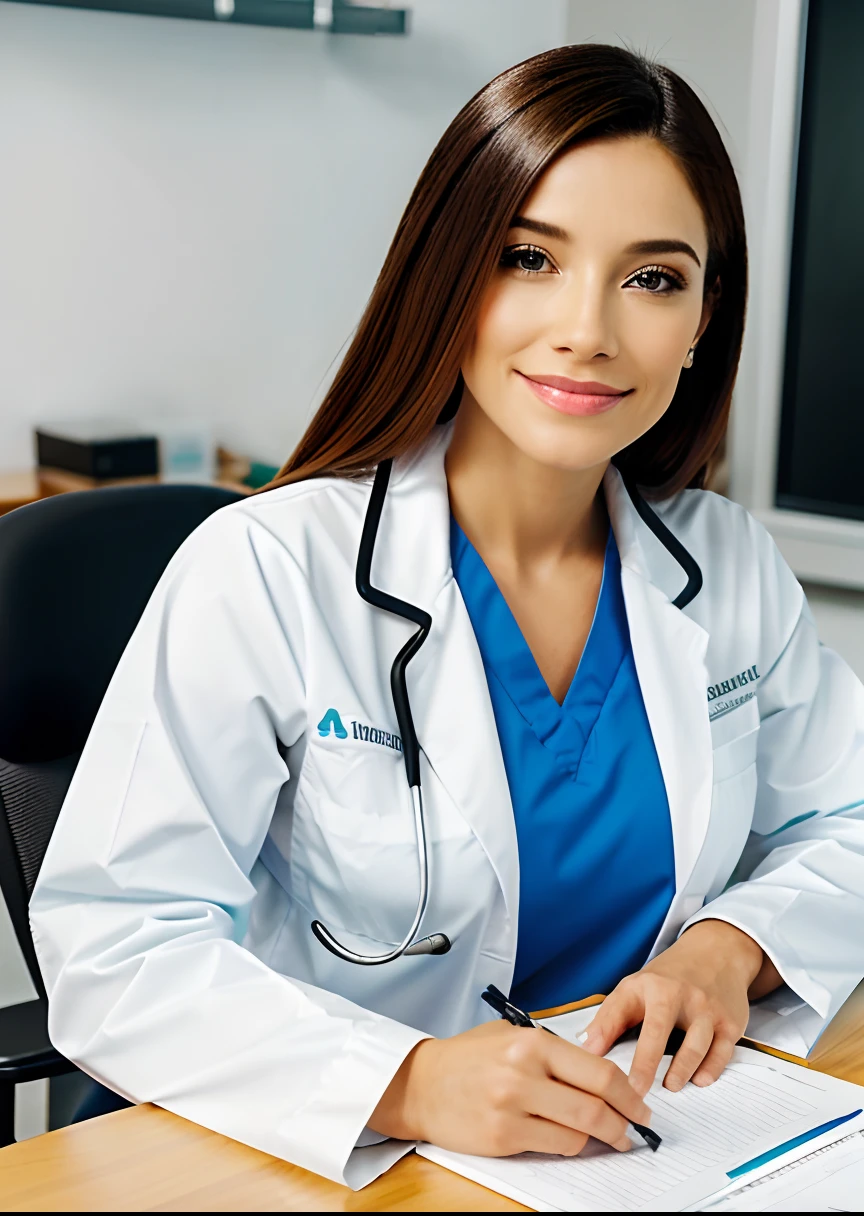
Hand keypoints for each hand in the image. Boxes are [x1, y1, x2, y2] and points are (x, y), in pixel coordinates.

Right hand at [369, 1019, 652, 1156]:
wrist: (421, 1084)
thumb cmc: (467, 1057)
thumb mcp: (510, 1034)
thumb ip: (552, 1049)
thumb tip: (598, 1072)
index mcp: (531, 1042)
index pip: (598, 1071)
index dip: (628, 1092)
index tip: (640, 1102)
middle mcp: (523, 1074)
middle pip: (596, 1105)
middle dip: (625, 1121)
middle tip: (635, 1127)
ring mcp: (512, 1109)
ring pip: (579, 1132)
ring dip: (602, 1138)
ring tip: (610, 1136)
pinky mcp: (503, 1138)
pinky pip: (554, 1147)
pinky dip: (571, 1145)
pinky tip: (574, 1139)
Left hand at [580, 920, 781, 1097]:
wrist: (716, 954)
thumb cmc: (667, 978)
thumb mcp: (633, 988)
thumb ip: (609, 1019)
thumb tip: (587, 1051)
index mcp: (652, 986)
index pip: (627, 1016)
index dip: (616, 1045)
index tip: (613, 1078)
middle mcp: (681, 995)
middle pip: (661, 1031)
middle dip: (648, 1064)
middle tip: (637, 1093)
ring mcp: (708, 1008)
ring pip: (696, 1044)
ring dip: (682, 1070)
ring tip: (670, 1086)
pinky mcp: (731, 1022)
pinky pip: (722, 1052)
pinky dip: (712, 1069)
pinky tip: (700, 1079)